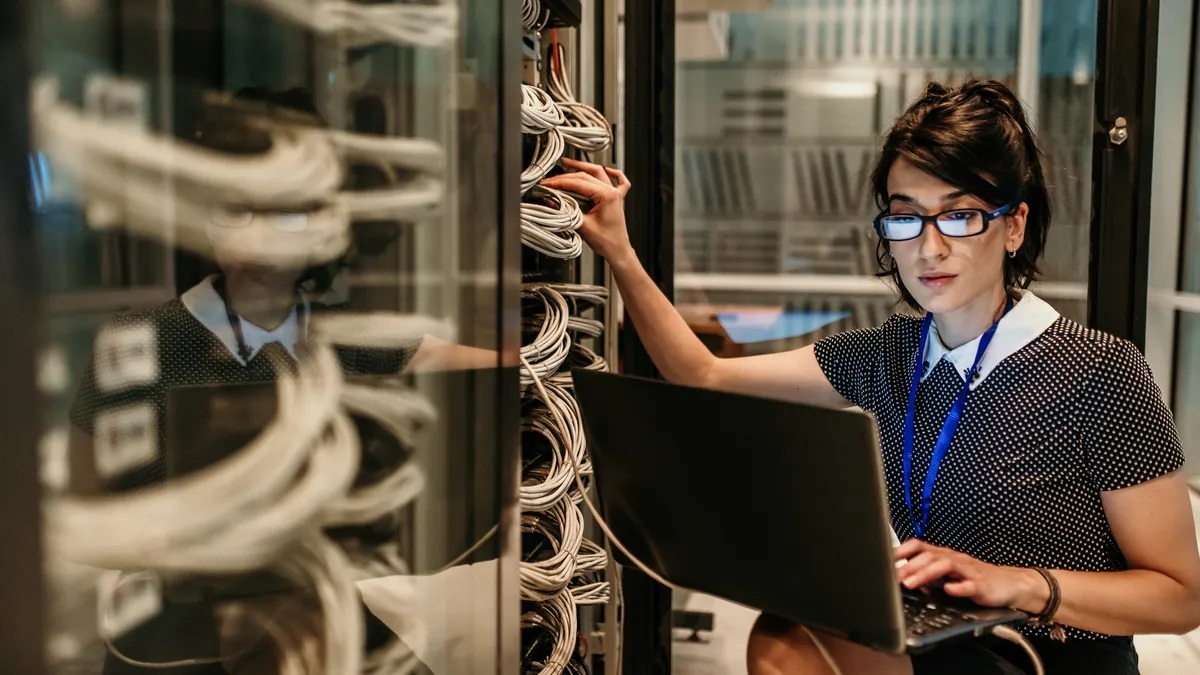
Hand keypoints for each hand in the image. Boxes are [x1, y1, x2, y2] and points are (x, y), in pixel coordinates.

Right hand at [539, 158, 632, 263]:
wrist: (618, 251)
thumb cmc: (606, 241)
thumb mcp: (583, 226)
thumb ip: (567, 212)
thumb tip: (552, 201)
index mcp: (607, 196)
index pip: (579, 183)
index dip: (560, 182)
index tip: (548, 184)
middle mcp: (612, 192)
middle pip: (585, 176)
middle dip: (566, 176)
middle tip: (551, 179)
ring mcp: (615, 194)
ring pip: (599, 173)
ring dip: (583, 167)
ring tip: (568, 163)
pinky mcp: (616, 199)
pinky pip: (620, 182)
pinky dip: (614, 174)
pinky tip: (608, 169)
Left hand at [894, 539, 1045, 610]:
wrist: (1009, 584)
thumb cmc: (975, 578)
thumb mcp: (948, 574)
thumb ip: (927, 575)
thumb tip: (903, 578)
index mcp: (944, 555)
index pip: (920, 546)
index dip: (902, 550)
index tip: (885, 558)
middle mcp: (954, 559)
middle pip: (929, 556)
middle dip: (909, 566)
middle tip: (894, 577)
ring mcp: (968, 571)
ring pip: (945, 566)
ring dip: (926, 574)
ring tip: (911, 583)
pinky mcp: (981, 585)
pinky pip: (969, 585)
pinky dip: (958, 587)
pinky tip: (949, 590)